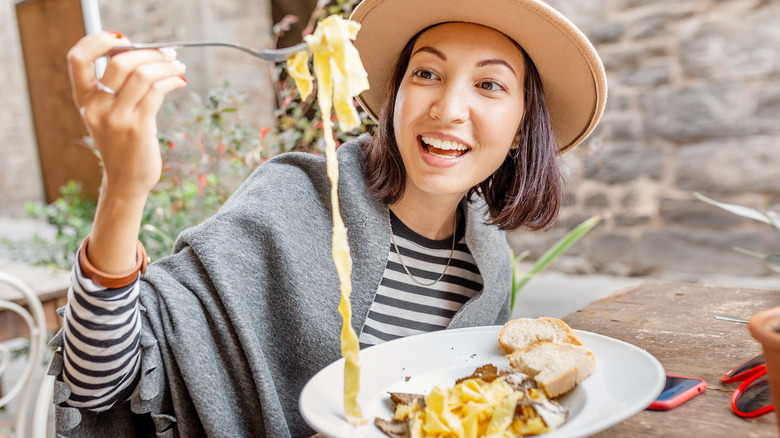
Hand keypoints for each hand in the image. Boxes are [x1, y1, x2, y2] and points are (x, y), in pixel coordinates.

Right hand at [67, 31, 186, 199]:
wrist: (126, 181)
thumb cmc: (123, 143)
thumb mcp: (109, 114)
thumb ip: (117, 87)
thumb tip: (142, 53)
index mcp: (84, 100)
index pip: (78, 59)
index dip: (97, 41)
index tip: (124, 38)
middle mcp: (96, 107)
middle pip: (119, 62)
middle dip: (149, 53)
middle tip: (168, 54)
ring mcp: (116, 118)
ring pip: (142, 75)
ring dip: (166, 66)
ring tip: (179, 67)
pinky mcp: (138, 128)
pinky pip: (156, 92)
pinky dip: (171, 81)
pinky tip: (180, 81)